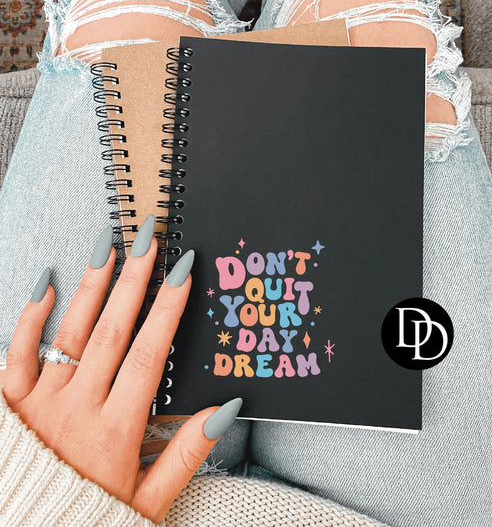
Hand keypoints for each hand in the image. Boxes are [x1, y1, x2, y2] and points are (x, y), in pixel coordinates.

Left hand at [3, 216, 241, 523]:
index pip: (148, 355)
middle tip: (148, 239)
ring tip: (108, 247)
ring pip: (70, 334)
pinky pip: (18, 354)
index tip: (182, 271)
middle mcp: (77, 409)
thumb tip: (224, 409)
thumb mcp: (149, 500)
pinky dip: (31, 319)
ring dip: (91, 287)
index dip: (167, 309)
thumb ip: (187, 454)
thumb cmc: (89, 518)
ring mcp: (40, 403)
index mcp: (115, 431)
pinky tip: (47, 285)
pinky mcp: (10, 403)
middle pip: (111, 332)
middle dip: (134, 281)